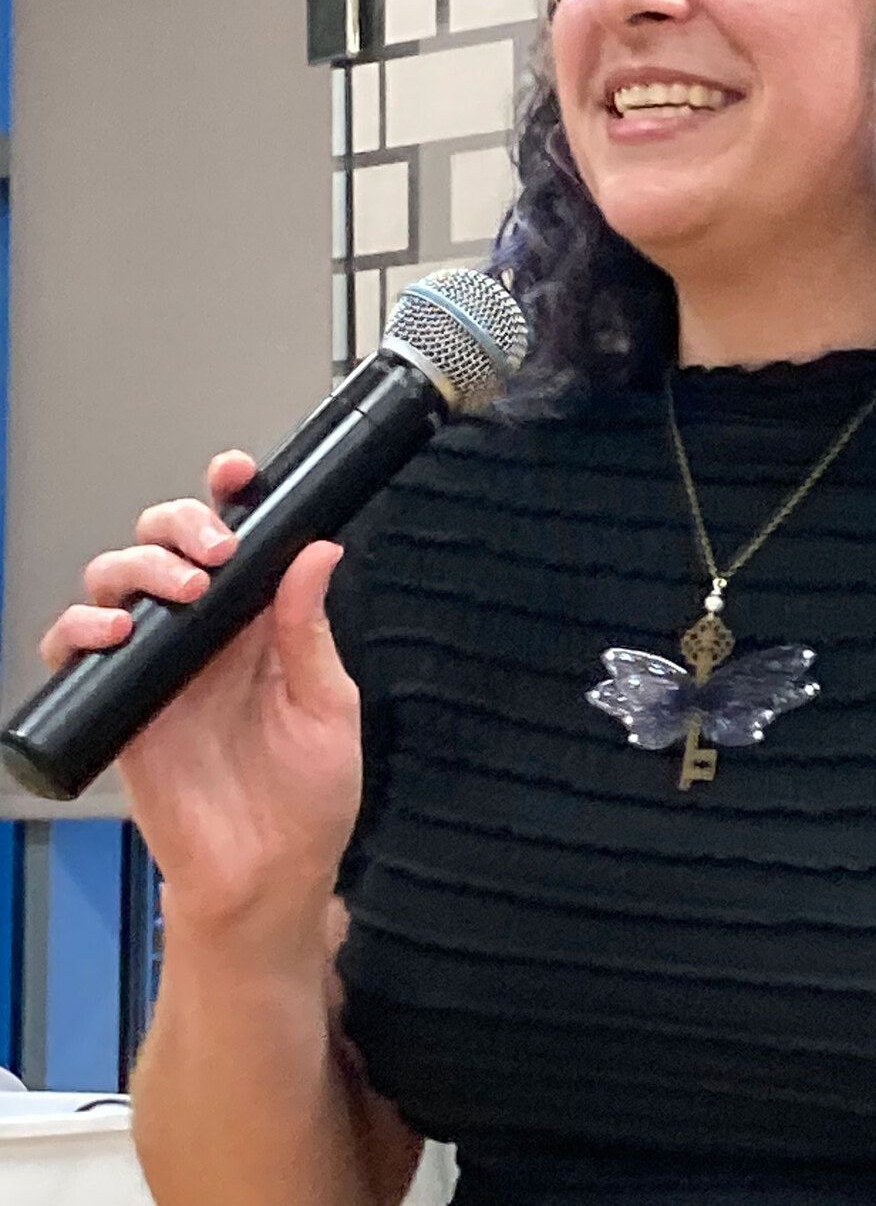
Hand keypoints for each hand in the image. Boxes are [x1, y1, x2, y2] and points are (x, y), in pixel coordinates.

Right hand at [37, 450, 362, 945]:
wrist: (268, 875)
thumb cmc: (308, 798)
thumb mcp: (326, 705)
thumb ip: (309, 630)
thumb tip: (317, 551)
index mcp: (262, 625)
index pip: (238, 544)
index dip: (226, 499)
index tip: (235, 473)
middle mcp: (205, 637)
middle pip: (165, 547)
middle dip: (178, 525)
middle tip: (213, 551)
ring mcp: (158, 668)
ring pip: (115, 584)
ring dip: (134, 568)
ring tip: (178, 591)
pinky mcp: (120, 706)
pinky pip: (77, 653)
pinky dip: (80, 629)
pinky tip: (113, 632)